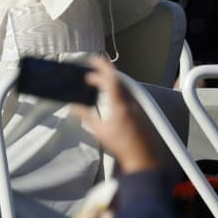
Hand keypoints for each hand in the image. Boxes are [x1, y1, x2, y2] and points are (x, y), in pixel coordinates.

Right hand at [72, 55, 158, 173]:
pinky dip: (115, 90)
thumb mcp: (100, 131)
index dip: (102, 66)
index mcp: (119, 105)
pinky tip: (109, 96)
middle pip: (117, 80)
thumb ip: (87, 116)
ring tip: (97, 83)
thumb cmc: (122, 147)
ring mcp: (136, 106)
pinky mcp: (138, 112)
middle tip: (90, 74)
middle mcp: (130, 102)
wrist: (142, 157)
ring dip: (109, 81)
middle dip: (103, 73)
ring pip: (122, 87)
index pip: (111, 79)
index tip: (94, 59)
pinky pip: (126, 94)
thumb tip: (75, 107)